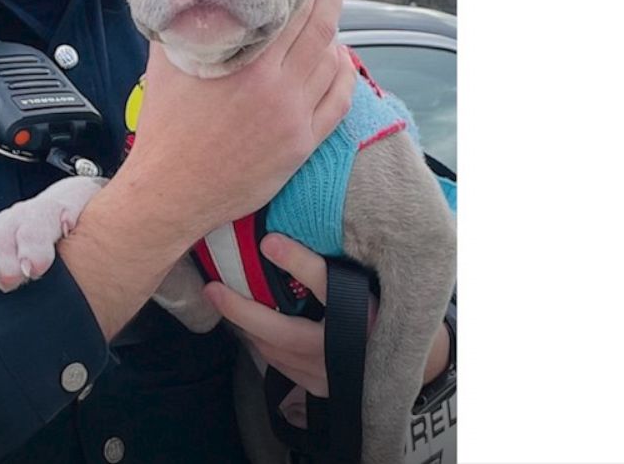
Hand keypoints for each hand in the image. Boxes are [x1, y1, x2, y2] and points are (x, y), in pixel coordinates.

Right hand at [119, 0, 355, 236]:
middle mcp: (277, 89)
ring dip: (336, 37)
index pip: (291, 11)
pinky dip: (344, 76)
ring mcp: (294, 118)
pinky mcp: (302, 145)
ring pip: (334, 64)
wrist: (172, 190)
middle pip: (321, 29)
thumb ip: (182, 27)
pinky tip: (339, 63)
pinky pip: (339, 102)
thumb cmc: (165, 129)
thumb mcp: (165, 66)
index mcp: (247, 66)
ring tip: (328, 20)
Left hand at [201, 233, 450, 397]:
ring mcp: (326, 375)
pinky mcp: (317, 387)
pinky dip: (260, 344)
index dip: (298, 261)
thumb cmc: (384, 312)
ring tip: (224, 302)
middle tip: (214, 288)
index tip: (268, 241)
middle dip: (242, 310)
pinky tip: (247, 326)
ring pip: (274, 351)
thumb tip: (282, 236)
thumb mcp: (368, 283)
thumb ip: (329, 263)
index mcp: (360, 316)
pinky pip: (279, 365)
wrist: (409, 361)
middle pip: (282, 332)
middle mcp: (340, 351)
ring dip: (247, 328)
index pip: (326, 283)